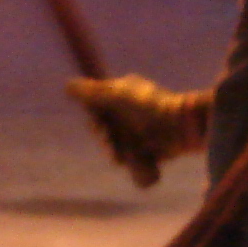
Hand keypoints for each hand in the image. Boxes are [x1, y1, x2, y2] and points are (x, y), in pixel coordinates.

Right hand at [67, 76, 210, 188]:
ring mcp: (140, 130)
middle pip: (106, 129)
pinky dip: (131, 161)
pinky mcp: (149, 149)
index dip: (96, 120)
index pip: (99, 108)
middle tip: (110, 142)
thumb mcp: (116, 95)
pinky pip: (132, 158)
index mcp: (124, 94)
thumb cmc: (147, 106)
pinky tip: (132, 161)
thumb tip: (68, 85)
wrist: (180, 126)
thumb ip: (91, 93)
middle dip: (105, 138)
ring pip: (117, 146)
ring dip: (115, 151)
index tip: (99, 126)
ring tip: (120, 155)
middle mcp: (131, 111)